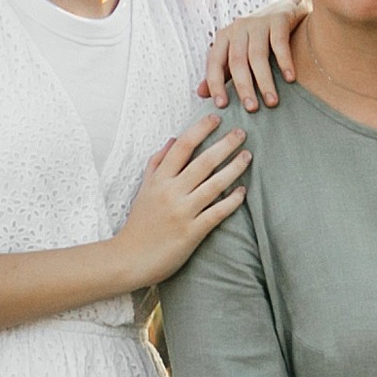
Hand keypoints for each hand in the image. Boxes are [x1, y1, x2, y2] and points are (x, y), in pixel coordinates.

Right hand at [115, 116, 250, 283]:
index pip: (182, 146)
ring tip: (247, 156)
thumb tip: (172, 139)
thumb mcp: (144, 189)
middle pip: (203, 162)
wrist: (129, 258)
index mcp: (159, 179)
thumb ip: (157, 163)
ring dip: (234, 169)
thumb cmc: (139, 223)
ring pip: (214, 185)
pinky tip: (243, 191)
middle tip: (241, 133)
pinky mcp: (192, 232)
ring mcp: (182, 212)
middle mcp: (171, 192)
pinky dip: (231, 201)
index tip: (216, 118)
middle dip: (225, 144)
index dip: (200, 129)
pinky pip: (216, 212)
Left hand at [202, 5, 300, 111]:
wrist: (285, 9)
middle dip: (244, 87)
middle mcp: (238, 28)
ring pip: (258, 55)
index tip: (222, 105)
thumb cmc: (259, 38)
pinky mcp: (279, 20)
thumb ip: (222, 73)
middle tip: (251, 109)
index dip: (216, 84)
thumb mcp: (237, 53)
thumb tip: (201, 93)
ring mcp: (258, 22)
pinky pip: (279, 43)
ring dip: (265, 81)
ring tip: (272, 102)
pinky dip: (284, 62)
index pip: (215, 63)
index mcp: (224, 37)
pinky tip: (290, 79)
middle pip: (237, 61)